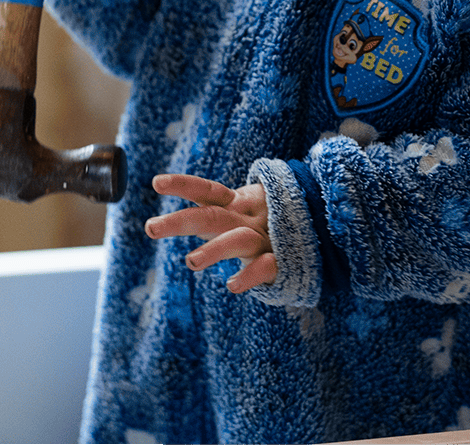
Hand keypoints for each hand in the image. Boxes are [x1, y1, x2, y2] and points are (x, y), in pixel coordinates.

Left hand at [146, 174, 277, 293]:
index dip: (182, 185)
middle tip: (150, 228)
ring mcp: (266, 239)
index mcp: (237, 205)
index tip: (155, 183)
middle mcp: (247, 219)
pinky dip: (250, 275)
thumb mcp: (245, 212)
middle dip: (180, 221)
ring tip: (190, 263)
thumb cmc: (271, 223)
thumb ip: (216, 213)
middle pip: (211, 217)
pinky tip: (232, 286)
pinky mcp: (283, 260)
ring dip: (215, 250)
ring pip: (238, 241)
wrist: (319, 229)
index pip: (207, 190)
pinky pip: (266, 266)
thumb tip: (174, 218)